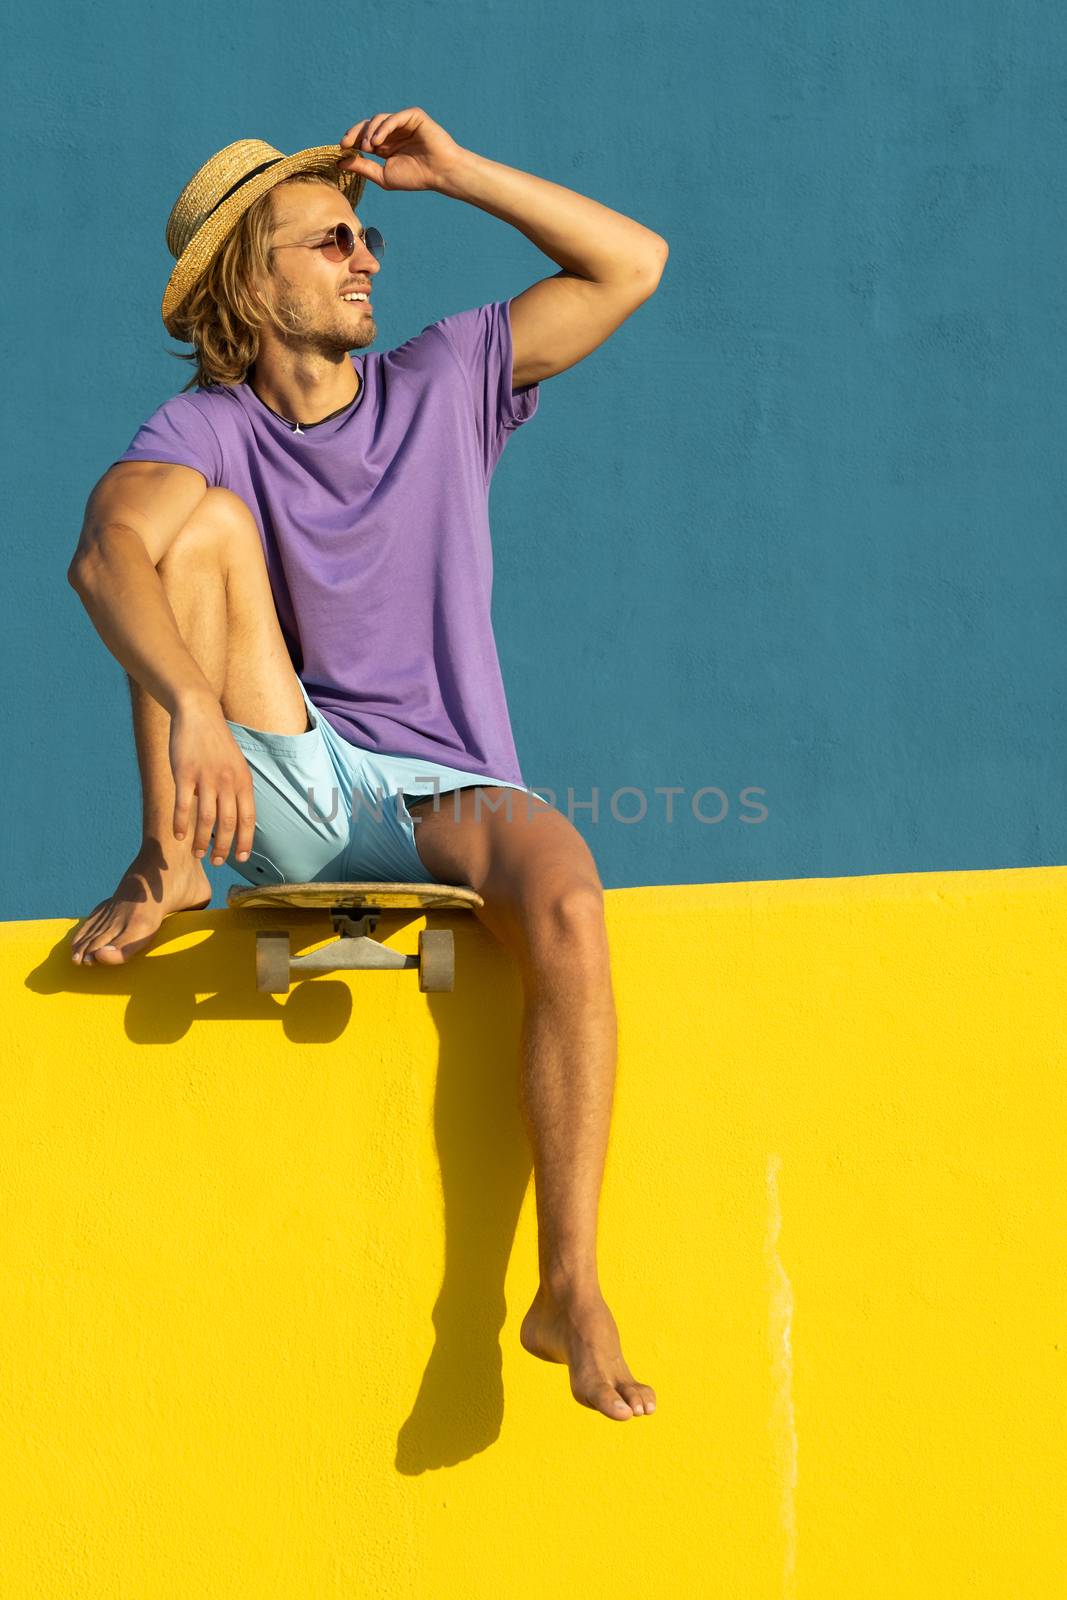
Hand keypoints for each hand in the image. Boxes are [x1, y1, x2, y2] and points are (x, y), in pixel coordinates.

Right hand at [169, 697, 256, 866]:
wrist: (198, 713)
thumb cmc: (216, 742)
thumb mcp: (235, 765)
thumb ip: (236, 790)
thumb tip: (234, 818)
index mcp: (243, 780)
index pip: (249, 819)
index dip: (245, 841)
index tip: (242, 858)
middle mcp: (227, 781)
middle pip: (228, 824)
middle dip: (223, 848)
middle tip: (217, 862)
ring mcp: (206, 778)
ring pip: (206, 819)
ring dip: (202, 841)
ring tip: (198, 855)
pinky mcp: (184, 773)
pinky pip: (183, 806)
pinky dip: (181, 824)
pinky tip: (178, 836)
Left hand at [337, 107, 466, 192]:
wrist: (440, 173)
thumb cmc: (416, 177)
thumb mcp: (383, 175)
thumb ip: (363, 167)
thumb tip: (341, 162)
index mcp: (386, 145)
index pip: (363, 137)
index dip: (351, 140)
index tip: (341, 148)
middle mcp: (393, 132)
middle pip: (367, 125)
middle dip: (355, 133)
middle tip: (346, 143)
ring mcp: (403, 123)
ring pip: (378, 119)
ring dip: (369, 132)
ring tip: (368, 147)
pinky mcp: (413, 116)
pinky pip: (393, 118)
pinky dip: (383, 128)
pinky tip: (377, 141)